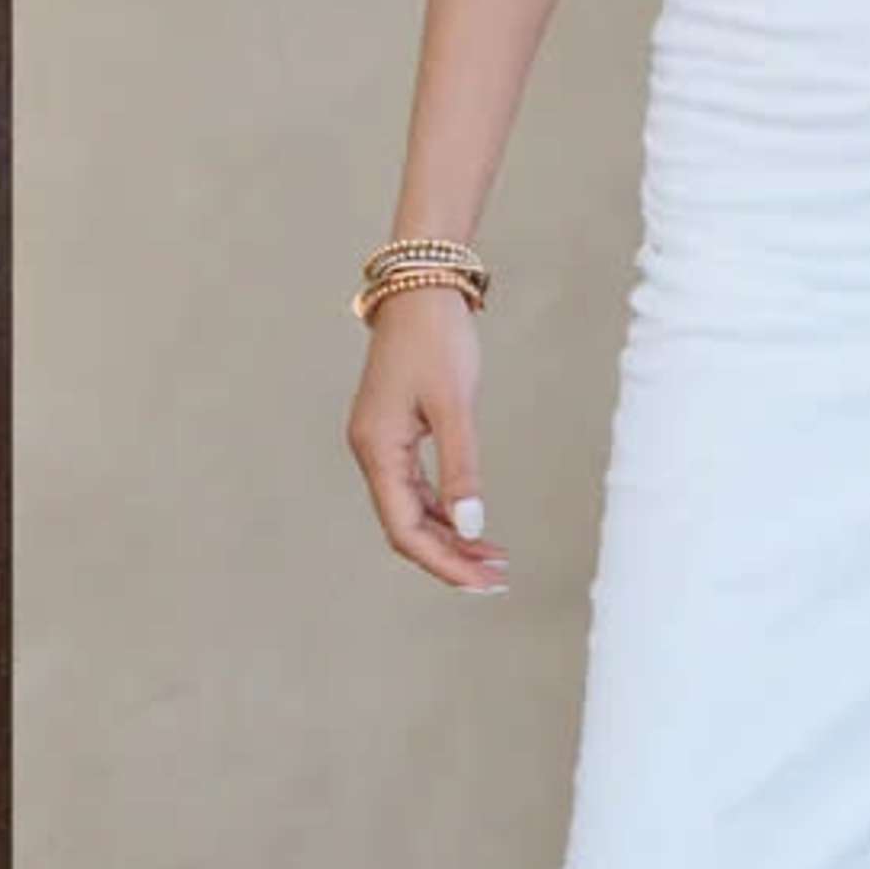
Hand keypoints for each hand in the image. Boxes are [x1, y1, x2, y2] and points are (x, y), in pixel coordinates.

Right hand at [347, 284, 509, 595]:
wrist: (421, 286)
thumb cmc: (436, 339)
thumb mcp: (454, 405)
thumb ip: (462, 468)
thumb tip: (471, 526)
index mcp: (378, 449)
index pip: (405, 529)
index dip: (442, 562)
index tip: (481, 583)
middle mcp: (373, 452)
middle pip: (406, 527)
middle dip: (451, 557)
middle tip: (496, 579)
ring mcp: (382, 443)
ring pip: (412, 511)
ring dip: (451, 537)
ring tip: (494, 559)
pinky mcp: (397, 432)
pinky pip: (416, 488)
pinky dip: (446, 510)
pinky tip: (474, 523)